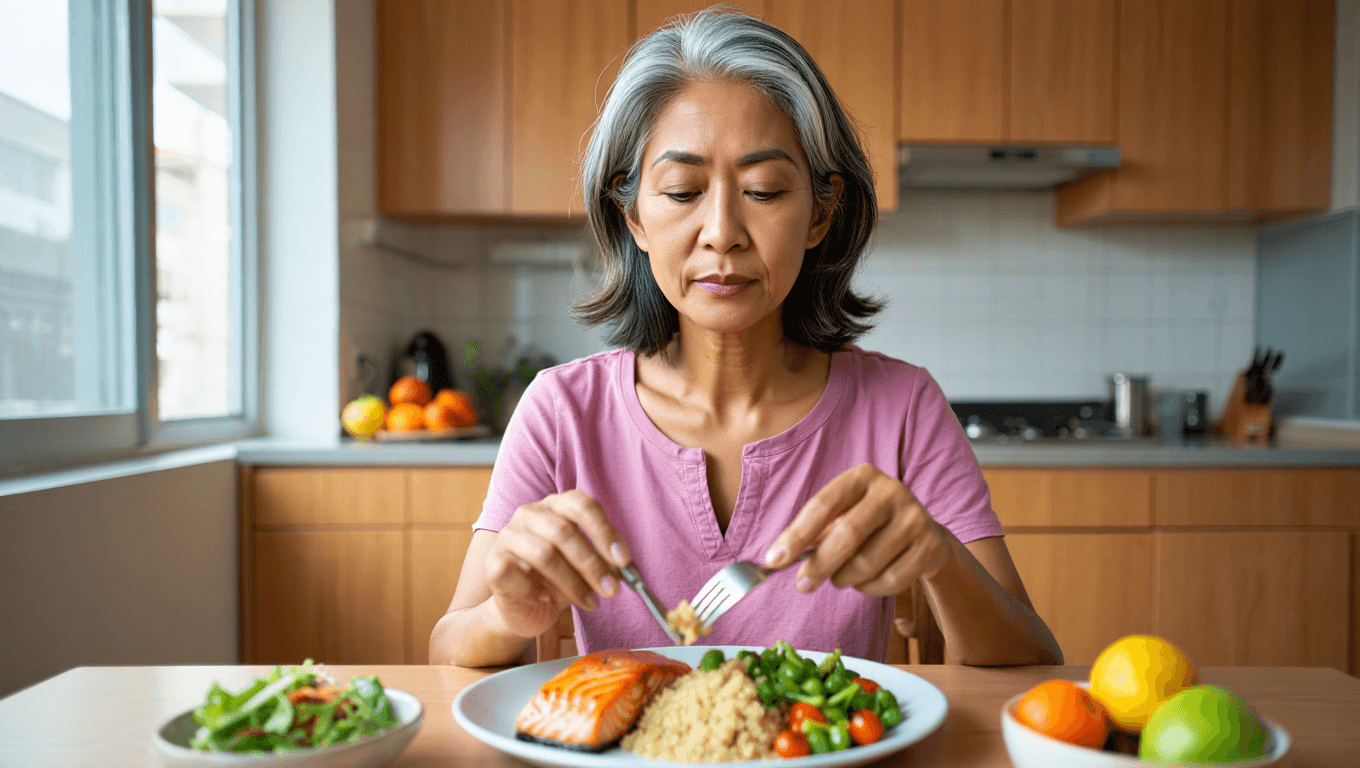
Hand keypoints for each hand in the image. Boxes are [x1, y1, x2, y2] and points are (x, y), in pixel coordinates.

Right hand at [483, 490, 631, 638]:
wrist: (522, 610)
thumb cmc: (556, 583)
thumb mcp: (585, 570)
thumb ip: (603, 563)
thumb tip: (626, 569)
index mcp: (555, 506)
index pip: (582, 505)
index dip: (605, 532)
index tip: (624, 561)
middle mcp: (529, 514)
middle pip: (565, 531)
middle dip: (593, 563)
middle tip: (612, 589)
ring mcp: (508, 536)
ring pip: (544, 554)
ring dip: (573, 583)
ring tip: (589, 601)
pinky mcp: (492, 562)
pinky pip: (516, 573)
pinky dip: (536, 590)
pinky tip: (545, 599)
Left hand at [763, 464, 951, 595]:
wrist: (924, 534)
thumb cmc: (869, 525)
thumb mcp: (842, 517)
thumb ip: (813, 533)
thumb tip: (776, 558)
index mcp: (862, 476)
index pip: (822, 505)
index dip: (796, 534)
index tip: (774, 559)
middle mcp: (891, 490)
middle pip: (847, 535)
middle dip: (820, 565)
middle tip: (803, 585)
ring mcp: (915, 517)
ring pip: (868, 563)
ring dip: (846, 579)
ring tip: (842, 577)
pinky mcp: (930, 546)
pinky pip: (890, 581)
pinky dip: (870, 589)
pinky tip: (868, 581)